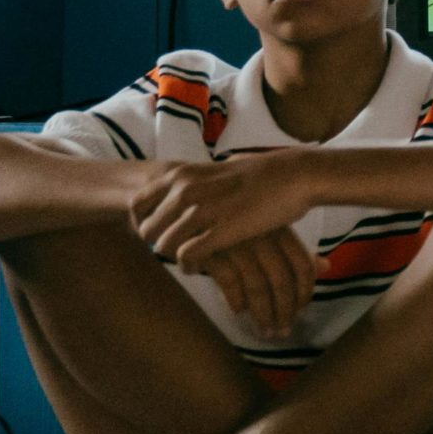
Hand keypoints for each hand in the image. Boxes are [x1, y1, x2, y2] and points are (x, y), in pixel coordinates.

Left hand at [129, 151, 308, 267]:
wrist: (294, 176)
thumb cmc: (263, 172)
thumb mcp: (217, 168)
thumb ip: (196, 178)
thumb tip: (188, 182)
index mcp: (181, 175)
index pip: (137, 204)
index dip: (143, 222)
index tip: (160, 232)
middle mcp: (184, 191)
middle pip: (148, 229)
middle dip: (159, 242)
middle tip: (177, 248)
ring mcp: (201, 212)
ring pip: (164, 245)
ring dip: (174, 257)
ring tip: (191, 259)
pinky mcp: (219, 232)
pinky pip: (187, 256)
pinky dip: (190, 265)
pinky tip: (201, 266)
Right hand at [192, 226, 315, 341]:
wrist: (190, 210)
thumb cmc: (236, 224)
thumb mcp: (268, 230)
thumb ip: (295, 250)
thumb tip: (327, 267)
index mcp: (280, 228)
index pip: (302, 264)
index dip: (304, 291)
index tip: (301, 310)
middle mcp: (261, 235)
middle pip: (282, 281)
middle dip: (284, 311)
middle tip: (283, 332)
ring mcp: (235, 242)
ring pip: (257, 286)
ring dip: (263, 314)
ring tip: (265, 331)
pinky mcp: (209, 249)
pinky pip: (229, 281)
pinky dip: (235, 300)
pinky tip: (238, 311)